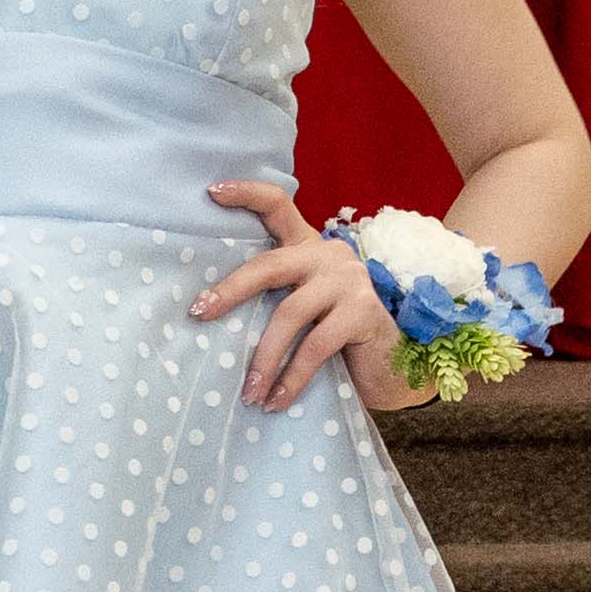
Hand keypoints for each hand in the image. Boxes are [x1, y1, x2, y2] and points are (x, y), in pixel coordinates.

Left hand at [184, 178, 396, 411]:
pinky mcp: (363, 311)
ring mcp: (348, 280)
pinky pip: (315, 346)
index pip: (277, 206)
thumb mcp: (302, 307)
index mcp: (308, 246)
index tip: (211, 191)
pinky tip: (276, 400)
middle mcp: (328, 254)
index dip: (245, 194)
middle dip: (231, 290)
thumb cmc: (335, 335)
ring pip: (289, 314)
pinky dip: (292, 377)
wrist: (391, 364)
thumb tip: (209, 316)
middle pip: (269, 264)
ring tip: (248, 391)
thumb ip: (274, 297)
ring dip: (263, 358)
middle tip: (200, 313)